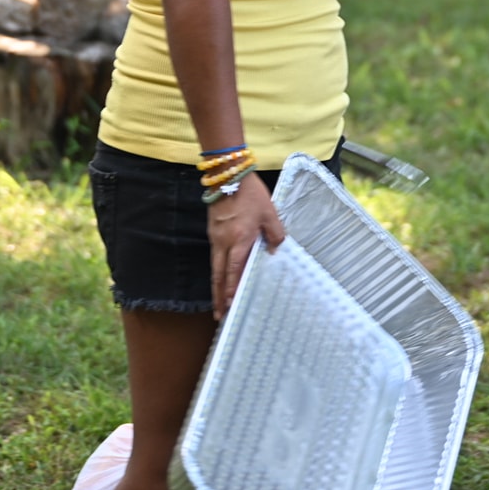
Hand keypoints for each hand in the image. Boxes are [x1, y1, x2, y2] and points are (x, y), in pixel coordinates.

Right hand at [208, 172, 283, 319]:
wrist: (228, 174)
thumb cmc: (250, 193)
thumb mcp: (270, 213)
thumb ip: (275, 233)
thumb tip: (275, 250)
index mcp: (240, 240)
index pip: (234, 271)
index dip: (231, 290)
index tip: (230, 306)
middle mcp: (224, 242)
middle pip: (218, 275)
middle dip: (218, 296)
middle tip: (219, 315)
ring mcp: (216, 237)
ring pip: (214, 267)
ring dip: (216, 285)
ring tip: (218, 301)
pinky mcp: (213, 230)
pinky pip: (215, 255)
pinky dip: (217, 269)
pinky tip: (221, 274)